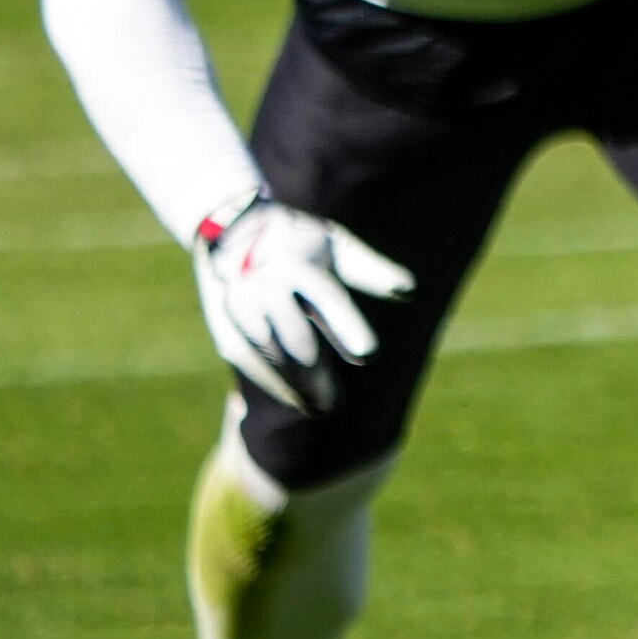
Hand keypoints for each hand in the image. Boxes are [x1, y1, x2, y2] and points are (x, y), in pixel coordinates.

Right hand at [191, 195, 414, 414]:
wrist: (231, 231)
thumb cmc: (300, 242)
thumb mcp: (336, 247)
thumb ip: (371, 271)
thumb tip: (410, 290)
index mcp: (298, 264)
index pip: (327, 298)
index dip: (347, 325)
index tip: (369, 353)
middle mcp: (266, 285)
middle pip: (296, 339)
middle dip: (316, 374)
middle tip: (335, 404)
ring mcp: (241, 307)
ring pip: (272, 356)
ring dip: (296, 385)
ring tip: (321, 407)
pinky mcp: (227, 326)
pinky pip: (251, 363)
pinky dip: (275, 384)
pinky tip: (296, 401)